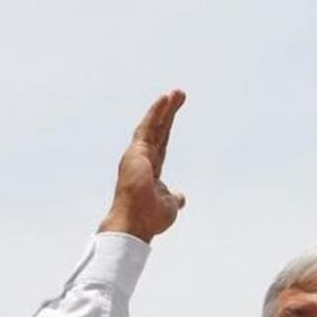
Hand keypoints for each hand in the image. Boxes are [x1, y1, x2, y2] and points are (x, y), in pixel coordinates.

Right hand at [99, 89, 186, 242]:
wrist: (135, 223)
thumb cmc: (149, 218)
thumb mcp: (170, 205)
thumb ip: (174, 197)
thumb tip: (181, 197)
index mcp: (149, 171)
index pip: (161, 144)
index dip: (168, 128)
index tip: (174, 112)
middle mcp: (141, 161)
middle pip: (158, 131)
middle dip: (168, 113)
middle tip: (179, 94)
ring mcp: (136, 155)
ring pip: (152, 126)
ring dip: (164, 109)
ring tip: (176, 93)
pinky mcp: (135, 152)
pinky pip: (147, 127)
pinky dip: (156, 113)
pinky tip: (165, 99)